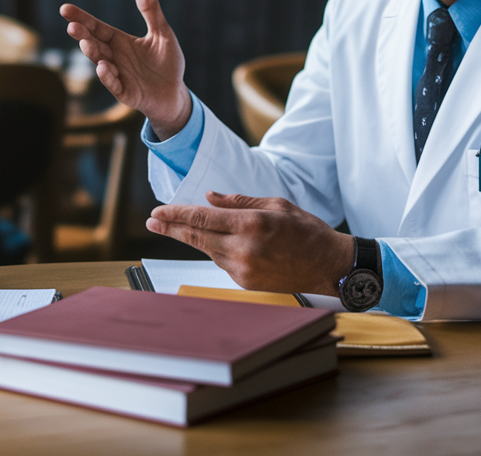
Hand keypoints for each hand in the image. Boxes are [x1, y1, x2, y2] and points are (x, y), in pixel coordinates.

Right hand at [60, 0, 190, 137]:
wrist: (175, 93)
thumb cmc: (167, 63)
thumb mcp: (162, 33)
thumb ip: (151, 11)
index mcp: (120, 42)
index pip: (97, 28)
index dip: (82, 18)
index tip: (64, 9)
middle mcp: (114, 57)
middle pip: (94, 44)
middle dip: (82, 36)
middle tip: (71, 26)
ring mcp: (117, 75)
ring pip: (100, 62)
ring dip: (92, 54)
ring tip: (86, 44)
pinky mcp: (125, 93)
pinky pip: (114, 84)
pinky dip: (107, 76)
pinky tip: (102, 66)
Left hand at [146, 192, 353, 295]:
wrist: (328, 266)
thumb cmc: (306, 231)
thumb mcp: (276, 204)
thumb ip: (238, 201)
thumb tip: (209, 197)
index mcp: (251, 224)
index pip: (202, 217)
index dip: (176, 214)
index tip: (157, 212)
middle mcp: (243, 248)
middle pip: (196, 237)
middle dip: (171, 227)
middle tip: (152, 220)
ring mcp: (243, 268)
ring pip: (207, 250)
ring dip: (193, 238)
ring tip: (176, 226)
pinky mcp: (245, 282)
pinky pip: (222, 262)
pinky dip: (216, 250)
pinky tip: (218, 242)